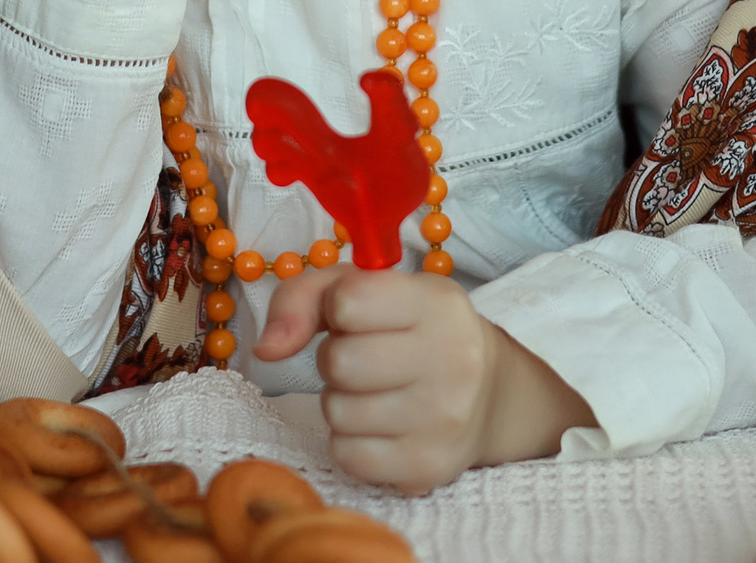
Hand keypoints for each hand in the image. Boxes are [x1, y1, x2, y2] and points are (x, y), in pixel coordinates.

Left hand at [256, 266, 594, 492]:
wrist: (489, 394)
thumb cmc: (412, 331)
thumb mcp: (368, 290)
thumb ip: (303, 297)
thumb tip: (266, 349)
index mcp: (438, 302)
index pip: (349, 300)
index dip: (338, 310)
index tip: (361, 317)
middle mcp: (453, 358)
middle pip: (339, 362)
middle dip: (337, 360)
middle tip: (369, 360)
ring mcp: (444, 418)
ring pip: (337, 412)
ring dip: (342, 402)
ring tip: (377, 392)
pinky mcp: (428, 466)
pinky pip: (346, 455)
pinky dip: (351, 441)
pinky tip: (382, 426)